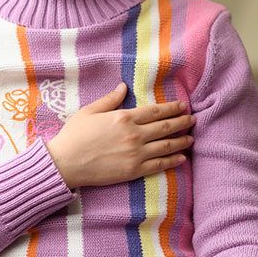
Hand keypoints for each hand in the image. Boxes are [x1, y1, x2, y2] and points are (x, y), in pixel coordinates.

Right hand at [45, 82, 193, 188]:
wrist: (65, 163)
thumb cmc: (74, 135)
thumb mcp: (90, 111)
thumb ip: (110, 99)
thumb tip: (124, 86)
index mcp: (124, 117)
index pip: (156, 111)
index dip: (173, 108)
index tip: (183, 105)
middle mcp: (134, 134)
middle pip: (166, 127)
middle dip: (182, 122)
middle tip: (192, 119)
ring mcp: (136, 153)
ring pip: (166, 146)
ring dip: (182, 141)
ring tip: (191, 138)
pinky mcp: (134, 170)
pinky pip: (159, 164)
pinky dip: (173, 160)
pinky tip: (182, 157)